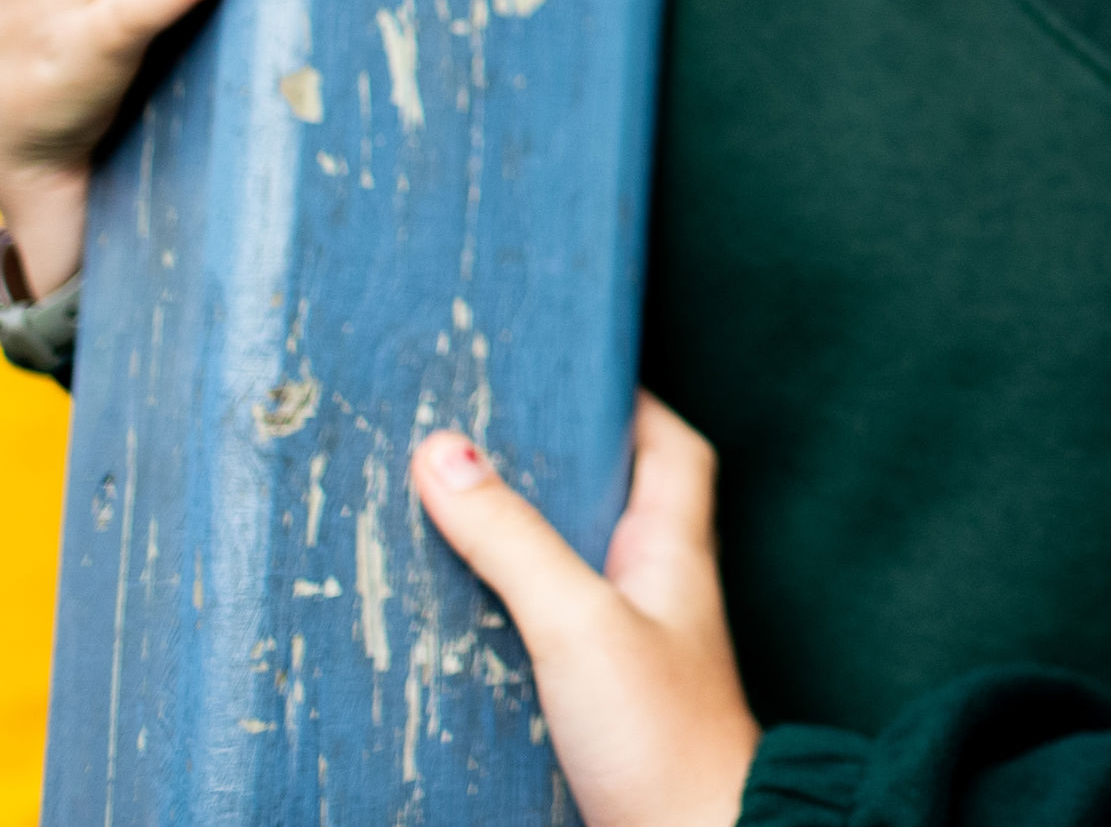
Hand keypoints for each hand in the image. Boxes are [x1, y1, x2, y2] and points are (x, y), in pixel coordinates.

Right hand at [413, 397, 756, 826]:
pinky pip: (545, 631)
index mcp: (672, 548)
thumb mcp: (576, 622)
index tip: (560, 374)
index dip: (624, 404)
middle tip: (471, 439)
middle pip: (607, 502)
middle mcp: (655, 588)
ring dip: (515, 544)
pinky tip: (451, 618)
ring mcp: (627, 646)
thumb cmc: (661, 736)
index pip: (669, 446)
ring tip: (438, 515)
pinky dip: (503, 612)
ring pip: (569, 569)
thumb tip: (445, 450)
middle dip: (547, 470)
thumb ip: (513, 540)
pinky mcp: (596, 701)